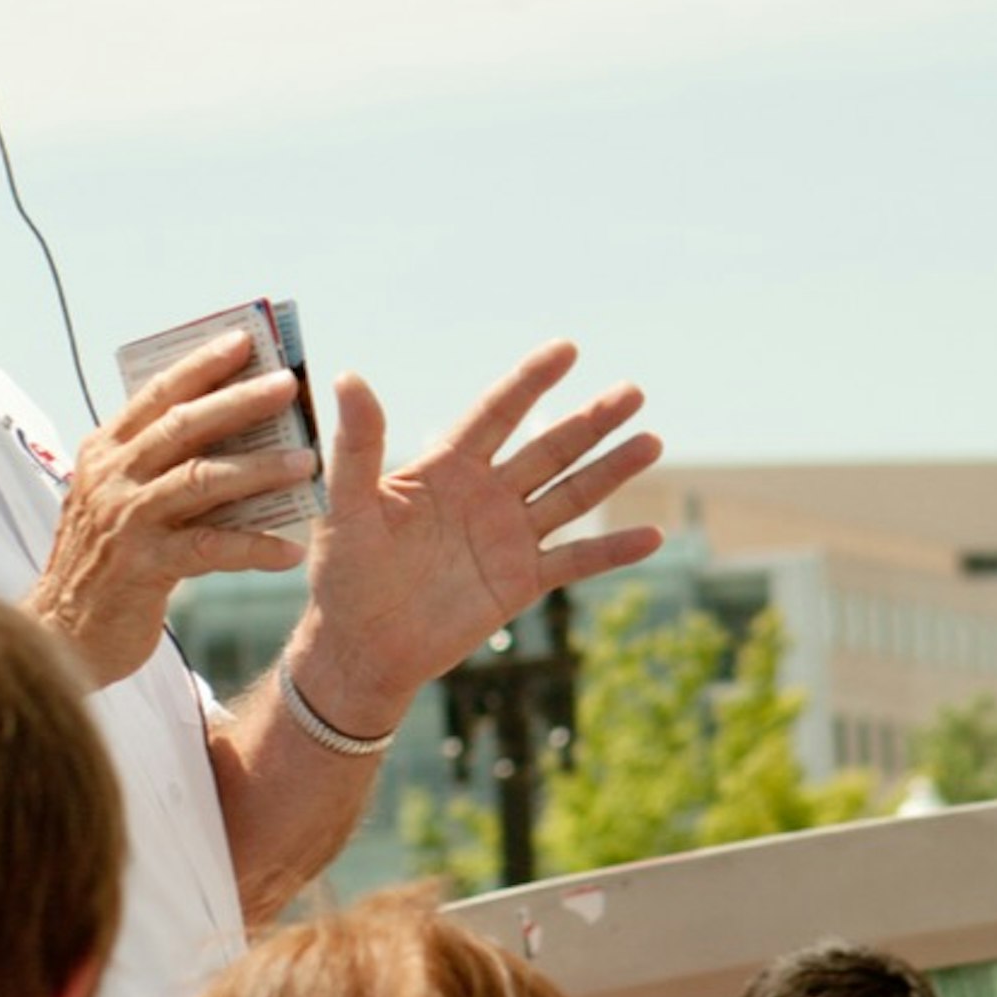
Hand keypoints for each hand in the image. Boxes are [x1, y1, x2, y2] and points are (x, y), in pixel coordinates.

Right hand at [26, 329, 321, 685]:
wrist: (60, 636)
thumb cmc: (102, 564)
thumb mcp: (116, 501)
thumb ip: (155, 466)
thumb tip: (225, 430)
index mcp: (105, 453)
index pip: (157, 395)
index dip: (201, 365)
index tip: (244, 340)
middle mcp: (111, 477)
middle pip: (183, 426)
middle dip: (239, 401)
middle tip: (287, 384)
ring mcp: (125, 520)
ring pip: (200, 479)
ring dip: (258, 468)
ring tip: (306, 461)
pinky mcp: (143, 566)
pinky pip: (209, 548)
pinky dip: (253, 547)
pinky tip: (291, 551)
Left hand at [297, 343, 661, 729]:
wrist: (362, 648)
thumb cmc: (343, 576)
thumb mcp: (348, 507)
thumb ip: (358, 446)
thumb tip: (349, 377)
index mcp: (446, 468)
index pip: (496, 413)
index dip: (531, 381)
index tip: (566, 349)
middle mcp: (485, 495)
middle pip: (549, 448)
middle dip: (591, 420)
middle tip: (632, 391)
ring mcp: (508, 538)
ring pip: (571, 495)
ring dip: (611, 470)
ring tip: (650, 441)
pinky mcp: (520, 582)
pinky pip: (575, 562)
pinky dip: (613, 551)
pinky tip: (653, 537)